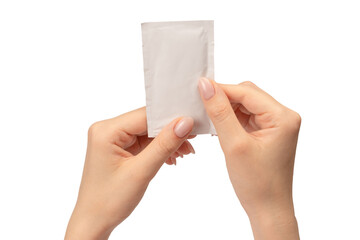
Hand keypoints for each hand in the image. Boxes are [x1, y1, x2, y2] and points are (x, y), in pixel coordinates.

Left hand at [65, 107, 194, 239]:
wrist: (94, 221)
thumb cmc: (108, 200)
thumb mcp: (141, 171)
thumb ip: (164, 145)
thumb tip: (185, 122)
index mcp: (106, 131)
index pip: (145, 115)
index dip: (170, 118)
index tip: (193, 124)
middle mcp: (107, 130)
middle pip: (147, 122)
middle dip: (171, 132)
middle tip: (192, 140)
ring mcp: (112, 138)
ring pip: (148, 132)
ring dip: (167, 141)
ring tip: (183, 153)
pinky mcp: (118, 147)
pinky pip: (143, 141)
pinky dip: (158, 148)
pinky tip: (171, 157)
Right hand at [198, 78, 300, 238]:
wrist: (268, 209)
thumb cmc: (257, 183)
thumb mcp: (235, 144)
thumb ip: (220, 112)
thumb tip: (206, 85)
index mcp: (282, 117)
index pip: (247, 92)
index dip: (221, 89)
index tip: (198, 88)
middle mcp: (283, 117)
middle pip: (247, 96)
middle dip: (224, 99)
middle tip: (201, 106)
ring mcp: (276, 125)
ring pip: (245, 105)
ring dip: (226, 110)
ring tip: (208, 119)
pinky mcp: (267, 132)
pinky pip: (246, 117)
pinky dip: (230, 120)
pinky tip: (218, 127)